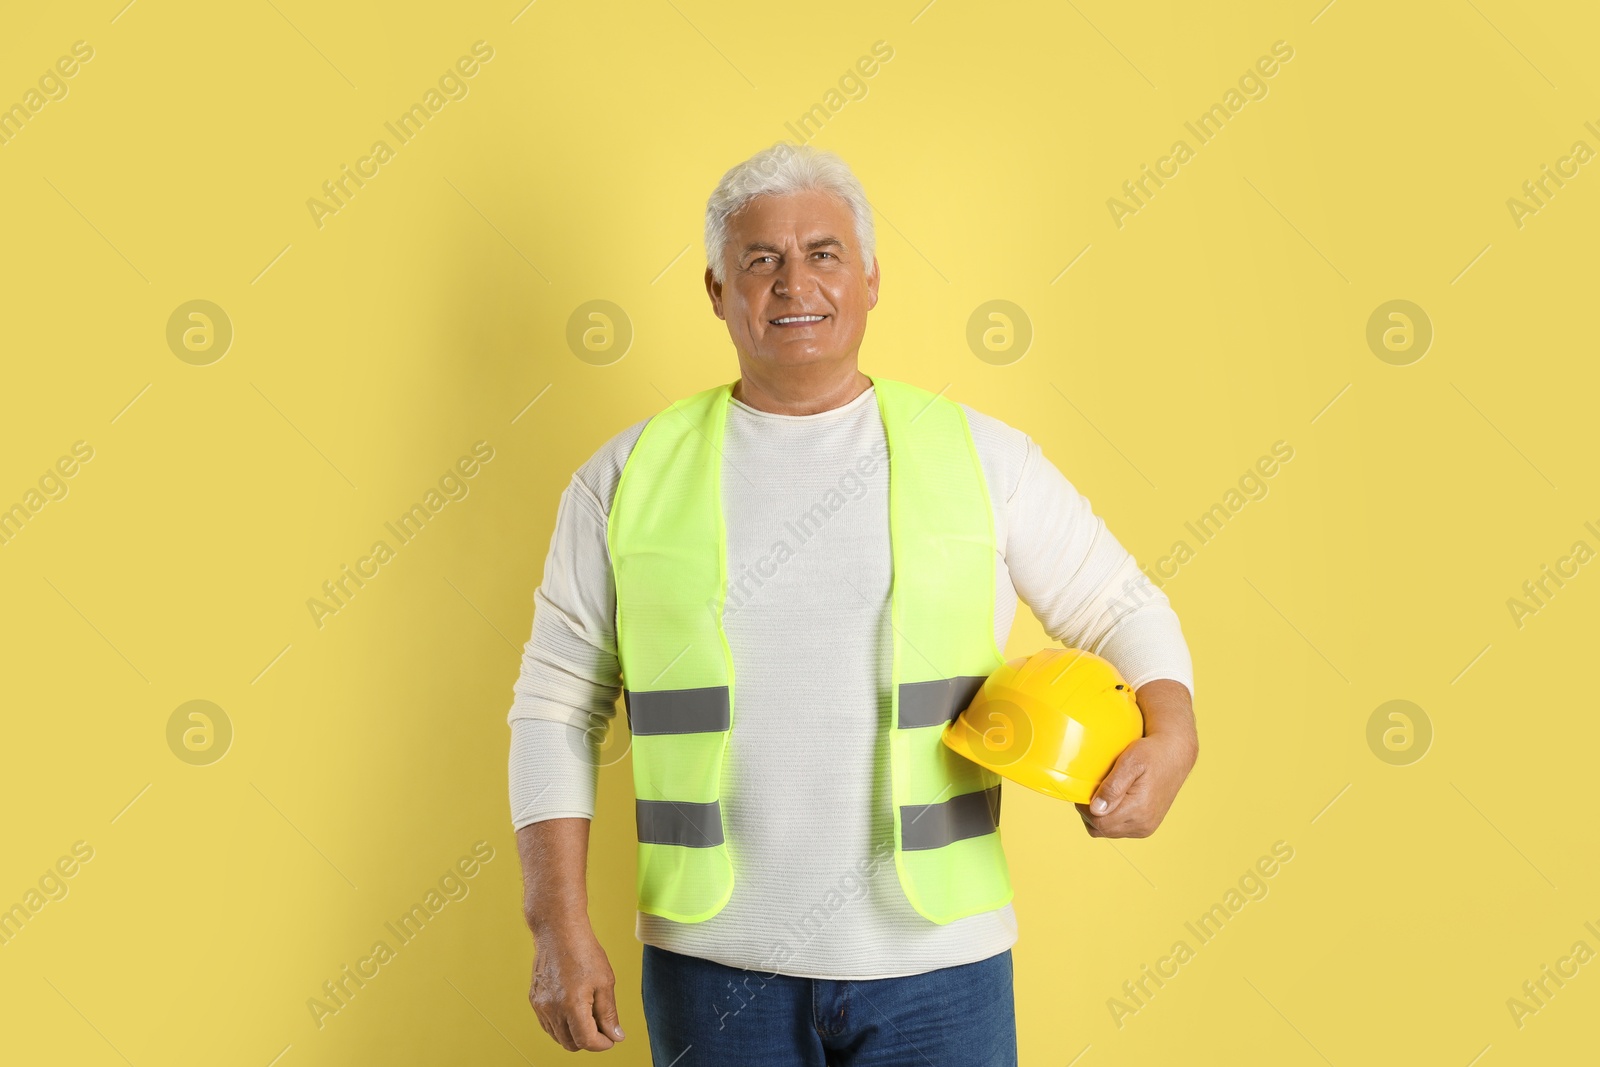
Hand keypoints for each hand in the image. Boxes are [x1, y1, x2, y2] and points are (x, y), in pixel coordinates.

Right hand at [529, 922, 625, 1051]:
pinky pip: (548, 1025)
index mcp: (572, 1005)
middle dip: (589, 1041)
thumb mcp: (605, 982)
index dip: (602, 1044)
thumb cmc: (584, 951)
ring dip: (574, 1034)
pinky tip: (574, 1011)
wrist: (558, 931)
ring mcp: (541, 1006)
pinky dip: (562, 1026)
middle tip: (602, 1027)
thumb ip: (609, 1014)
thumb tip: (615, 1036)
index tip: (611, 1038)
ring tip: (589, 1015)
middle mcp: (553, 1009)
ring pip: (558, 1037)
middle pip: (571, 1044)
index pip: (587, 1041)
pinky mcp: (535, 1000)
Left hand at [1076, 679, 1196, 838]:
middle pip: (1102, 830)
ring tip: (1104, 794)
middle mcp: (1143, 824)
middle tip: (1092, 791)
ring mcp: (1146, 827)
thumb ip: (1112, 787)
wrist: (1175, 755)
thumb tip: (1096, 809)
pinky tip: (1114, 800)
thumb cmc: (1152, 753)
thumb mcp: (1130, 762)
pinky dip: (1112, 818)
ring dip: (1101, 817)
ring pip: (1110, 832)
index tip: (1083, 792)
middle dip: (1091, 814)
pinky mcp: (1147, 826)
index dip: (1084, 809)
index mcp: (1139, 810)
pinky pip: (1120, 829)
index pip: (1099, 822)